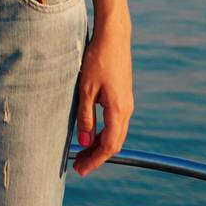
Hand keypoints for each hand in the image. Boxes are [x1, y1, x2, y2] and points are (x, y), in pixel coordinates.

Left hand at [73, 21, 133, 176]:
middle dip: (96, 156)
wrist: (114, 36)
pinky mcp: (123, 96)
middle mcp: (127, 110)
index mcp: (119, 110)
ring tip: (82, 153)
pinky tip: (91, 132)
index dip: (94, 160)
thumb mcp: (86, 89)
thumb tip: (84, 142)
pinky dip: (104, 133)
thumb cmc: (98, 59)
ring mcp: (127, 103)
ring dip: (100, 145)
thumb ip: (85, 116)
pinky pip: (116, 123)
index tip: (80, 169)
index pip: (108, 146)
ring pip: (116, 134)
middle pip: (114, 143)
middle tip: (78, 166)